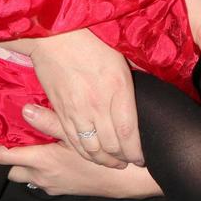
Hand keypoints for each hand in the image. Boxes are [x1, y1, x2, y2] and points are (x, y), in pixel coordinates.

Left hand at [0, 105, 163, 197]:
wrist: (133, 181)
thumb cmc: (107, 157)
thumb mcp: (79, 135)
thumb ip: (50, 120)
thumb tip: (23, 107)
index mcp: (40, 160)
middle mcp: (40, 176)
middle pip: (6, 166)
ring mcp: (51, 185)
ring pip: (22, 172)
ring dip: (15, 159)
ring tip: (13, 140)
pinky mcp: (63, 188)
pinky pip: (38, 176)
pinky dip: (32, 164)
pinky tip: (42, 151)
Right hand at [22, 30, 142, 167]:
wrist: (53, 37)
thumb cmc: (91, 40)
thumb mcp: (120, 56)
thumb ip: (134, 77)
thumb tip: (147, 89)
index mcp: (117, 89)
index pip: (128, 132)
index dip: (136, 151)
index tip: (142, 158)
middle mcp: (97, 104)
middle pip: (111, 145)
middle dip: (122, 159)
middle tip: (130, 163)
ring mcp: (76, 111)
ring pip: (90, 148)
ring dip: (103, 160)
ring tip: (113, 163)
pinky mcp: (60, 112)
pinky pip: (72, 141)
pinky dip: (83, 153)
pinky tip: (91, 155)